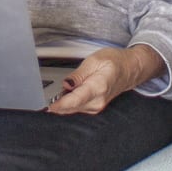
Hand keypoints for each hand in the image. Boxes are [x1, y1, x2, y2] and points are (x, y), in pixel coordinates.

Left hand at [46, 45, 164, 115]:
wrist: (129, 69)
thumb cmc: (115, 62)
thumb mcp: (95, 60)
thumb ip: (78, 74)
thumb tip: (66, 84)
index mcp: (98, 87)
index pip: (75, 100)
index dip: (59, 105)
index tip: (47, 106)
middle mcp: (98, 101)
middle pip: (71, 107)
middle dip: (56, 104)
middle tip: (42, 98)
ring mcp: (96, 106)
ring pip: (72, 109)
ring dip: (61, 104)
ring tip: (52, 95)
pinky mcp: (94, 108)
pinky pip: (76, 108)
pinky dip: (67, 104)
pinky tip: (62, 97)